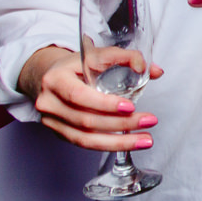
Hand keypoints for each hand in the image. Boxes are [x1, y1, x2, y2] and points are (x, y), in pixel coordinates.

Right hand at [17, 44, 162, 151]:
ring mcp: (52, 121)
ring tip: (145, 140)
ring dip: (118, 142)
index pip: (78, 96)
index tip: (130, 107)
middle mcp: (49, 103)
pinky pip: (84, 144)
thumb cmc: (74, 65)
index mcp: (56, 79)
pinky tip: (129, 144)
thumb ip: (127, 58)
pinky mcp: (59, 133)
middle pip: (86, 120)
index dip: (104, 104)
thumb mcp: (97, 54)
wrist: (47, 75)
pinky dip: (109, 146)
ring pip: (85, 139)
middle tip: (149, 121)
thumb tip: (155, 71)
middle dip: (121, 124)